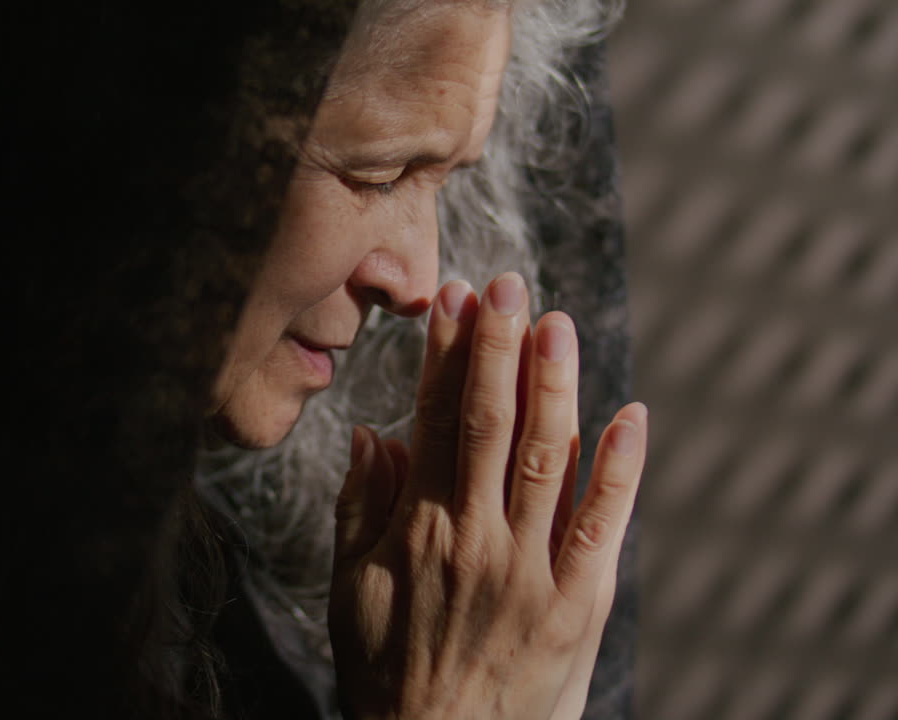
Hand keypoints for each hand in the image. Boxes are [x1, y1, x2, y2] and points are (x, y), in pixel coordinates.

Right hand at [329, 273, 645, 719]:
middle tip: (507, 285)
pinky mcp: (579, 604)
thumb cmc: (387, 673)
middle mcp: (476, 539)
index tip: (453, 301)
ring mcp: (532, 571)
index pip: (434, 420)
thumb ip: (360, 509)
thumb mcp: (351, 592)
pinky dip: (620, 469)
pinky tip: (629, 416)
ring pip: (546, 458)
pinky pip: (604, 526)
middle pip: (490, 423)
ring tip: (557, 323)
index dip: (445, 355)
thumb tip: (372, 435)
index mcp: (419, 530)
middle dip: (499, 348)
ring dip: (553, 386)